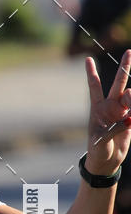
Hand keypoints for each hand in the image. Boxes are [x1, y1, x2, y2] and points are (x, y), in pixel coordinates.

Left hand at [85, 49, 130, 172]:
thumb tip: (129, 119)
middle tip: (129, 52)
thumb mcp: (100, 141)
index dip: (91, 73)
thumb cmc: (97, 150)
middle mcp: (111, 106)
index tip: (88, 59)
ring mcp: (122, 112)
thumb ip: (114, 129)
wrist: (106, 161)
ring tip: (129, 115)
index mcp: (97, 108)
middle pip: (118, 83)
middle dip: (124, 68)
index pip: (94, 86)